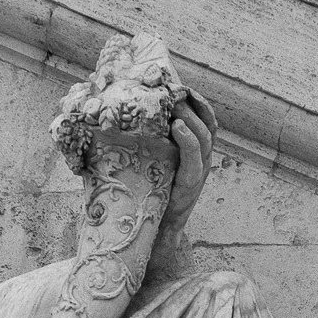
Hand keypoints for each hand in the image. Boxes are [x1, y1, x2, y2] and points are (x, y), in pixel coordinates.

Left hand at [158, 91, 216, 240]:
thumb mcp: (149, 162)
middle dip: (192, 103)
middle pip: (207, 123)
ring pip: (204, 137)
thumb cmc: (145, 196)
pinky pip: (194, 159)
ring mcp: (198, 173)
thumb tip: (110, 115)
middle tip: (173, 89)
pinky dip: (188, 141)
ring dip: (190, 117)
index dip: (198, 101)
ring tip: (175, 104)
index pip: (205, 119)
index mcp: (194, 152)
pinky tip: (178, 127)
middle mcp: (201, 160)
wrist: (151, 232)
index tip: (181, 85)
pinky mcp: (190, 186)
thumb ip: (144, 142)